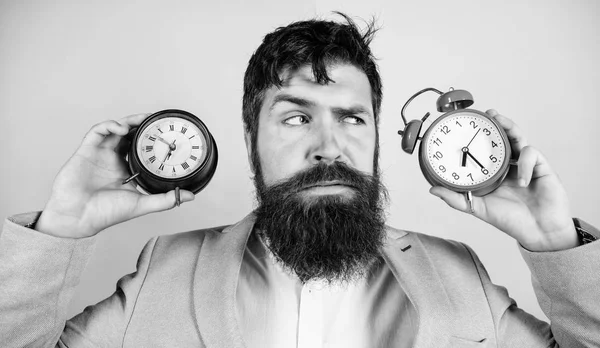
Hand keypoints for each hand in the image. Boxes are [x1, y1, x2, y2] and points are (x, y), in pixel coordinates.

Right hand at [37, 114, 194, 237]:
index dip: (151, 140)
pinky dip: (110, 125)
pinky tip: (122, 129)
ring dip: (129, 121)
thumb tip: (190, 196)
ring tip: (143, 119)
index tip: (166, 133)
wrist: (78, 217)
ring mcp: (100, 154)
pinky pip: (98, 131)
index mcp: (126, 170)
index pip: (141, 149)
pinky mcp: (86, 150)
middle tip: (156, 119)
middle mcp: (114, 160)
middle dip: (142, 125)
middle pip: (129, 135)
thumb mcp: (142, 204)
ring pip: (115, 129)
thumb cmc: (106, 213)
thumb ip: (166, 199)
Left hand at [430, 109, 576, 250]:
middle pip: (505, 138)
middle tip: (488, 114)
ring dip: (511, 128)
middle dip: (498, 123)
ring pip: (519, 138)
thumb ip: (456, 199)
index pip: (487, 148)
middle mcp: (510, 165)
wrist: (539, 233)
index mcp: (495, 172)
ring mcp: (526, 165)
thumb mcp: (478, 208)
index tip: (468, 124)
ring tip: (501, 122)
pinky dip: (525, 164)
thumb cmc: (511, 220)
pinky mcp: (542, 168)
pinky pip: (532, 155)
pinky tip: (522, 181)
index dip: (480, 136)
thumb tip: (433, 190)